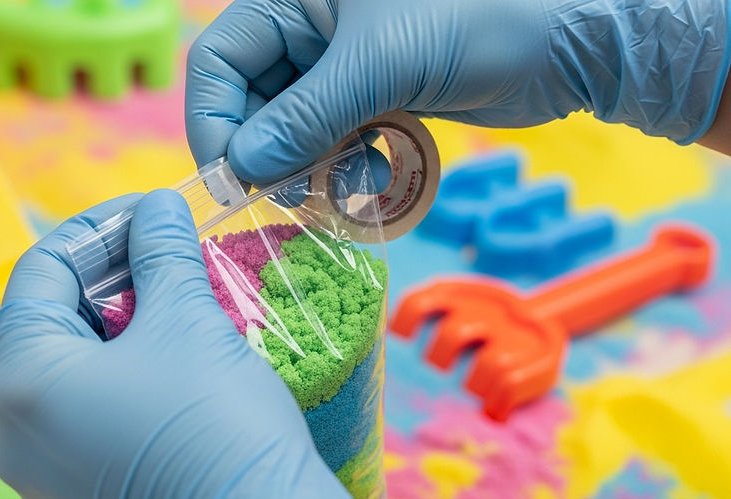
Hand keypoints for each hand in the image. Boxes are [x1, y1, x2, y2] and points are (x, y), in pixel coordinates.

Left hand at [0, 191, 374, 498]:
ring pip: (69, 370)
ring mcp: (44, 471)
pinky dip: (120, 373)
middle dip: (107, 276)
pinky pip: (85, 413)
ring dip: (117, 323)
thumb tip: (157, 206)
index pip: (40, 273)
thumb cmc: (215, 424)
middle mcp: (14, 433)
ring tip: (174, 297)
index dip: (96, 229)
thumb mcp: (186, 321)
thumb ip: (161, 252)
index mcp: (21, 382)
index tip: (149, 213)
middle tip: (163, 251)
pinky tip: (170, 355)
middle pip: (49, 322)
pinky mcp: (79, 493)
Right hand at [186, 0, 729, 181]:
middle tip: (299, 196)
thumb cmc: (481, 18)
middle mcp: (309, 32)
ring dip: (314, 171)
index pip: (219, 62)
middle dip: (273, 155)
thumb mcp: (384, 62)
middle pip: (251, 106)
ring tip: (352, 185)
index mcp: (295, 0)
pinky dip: (347, 170)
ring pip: (293, 135)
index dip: (214, 122)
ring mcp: (341, 69)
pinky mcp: (372, 100)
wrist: (568, 40)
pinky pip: (334, 146)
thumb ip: (307, 115)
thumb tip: (244, 167)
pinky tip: (380, 174)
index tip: (233, 178)